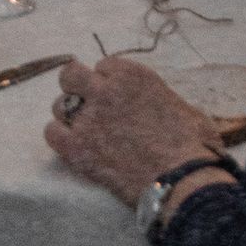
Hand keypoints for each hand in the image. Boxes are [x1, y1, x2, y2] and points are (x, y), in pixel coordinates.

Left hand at [42, 55, 224, 210]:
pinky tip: (73, 146)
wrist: (183, 180)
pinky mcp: (76, 147)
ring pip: (59, 105)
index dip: (108, 82)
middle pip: (70, 75)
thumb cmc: (194, 146)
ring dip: (69, 116)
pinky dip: (59, 138)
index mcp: (133, 76)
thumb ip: (162, 101)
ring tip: (84, 132)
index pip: (104, 66)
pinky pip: (51, 133)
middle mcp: (105, 91)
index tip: (116, 96)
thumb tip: (162, 109)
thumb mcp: (184, 109)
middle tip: (88, 105)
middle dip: (77, 87)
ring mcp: (88, 119)